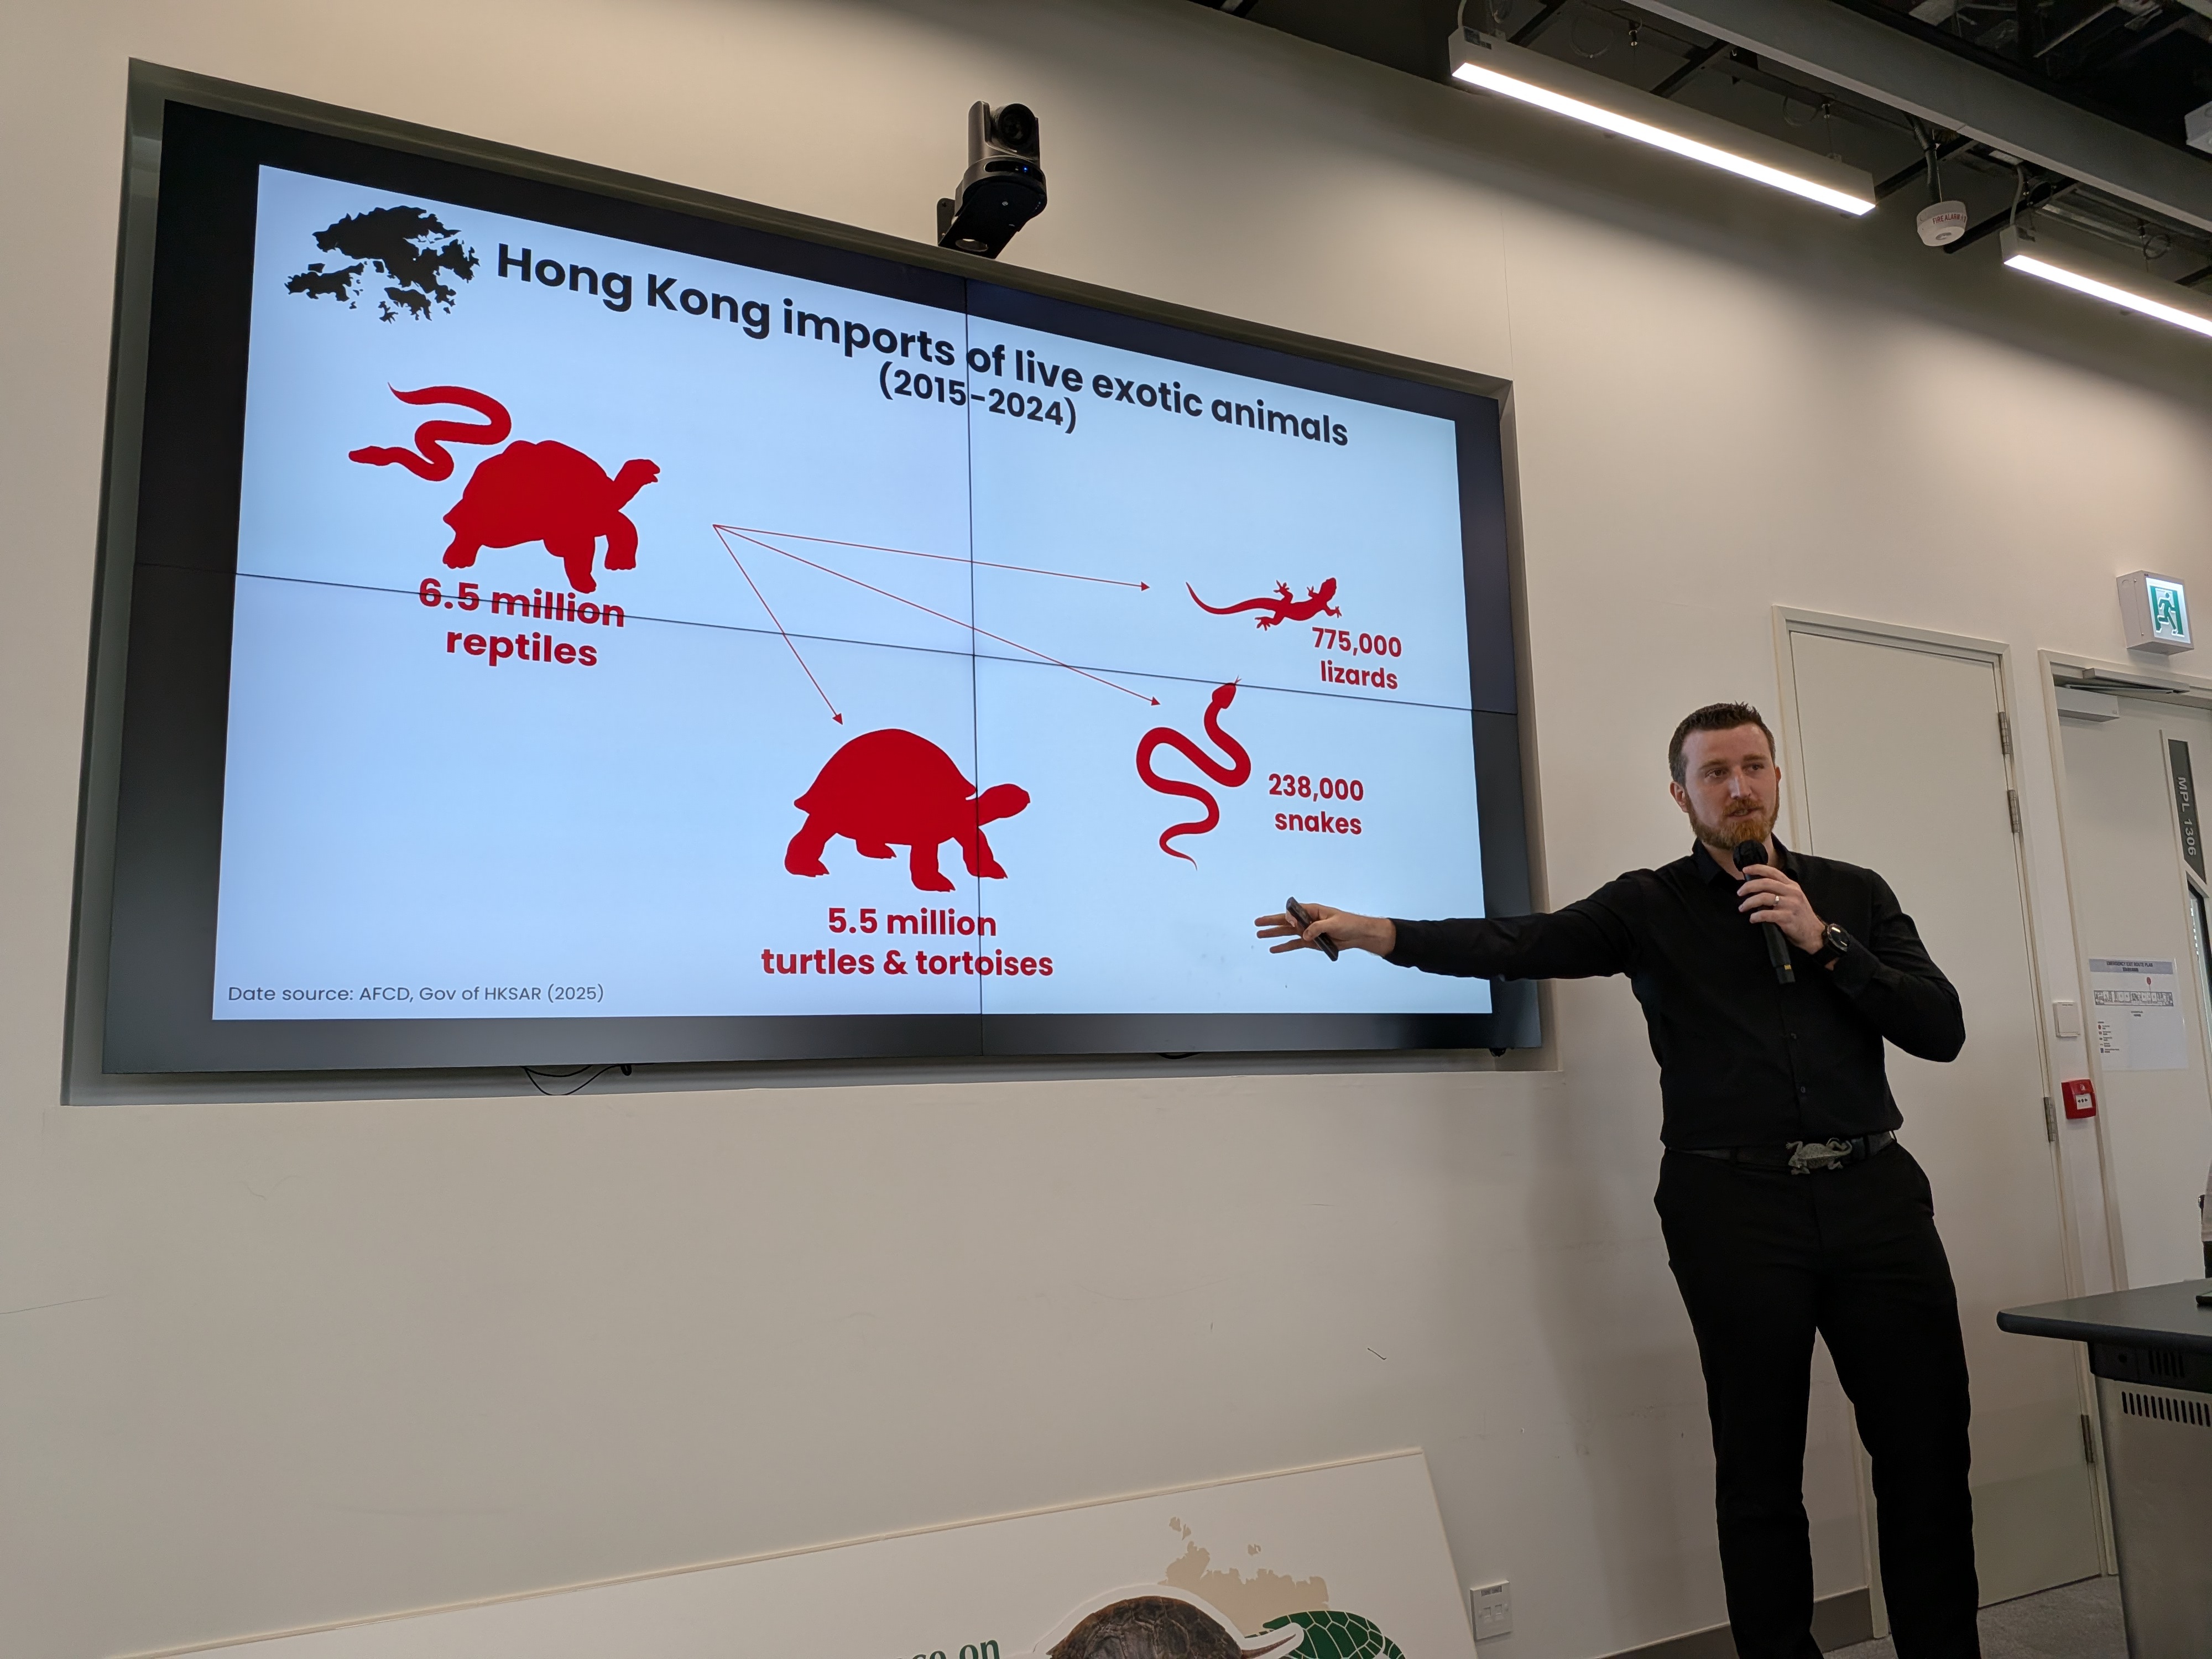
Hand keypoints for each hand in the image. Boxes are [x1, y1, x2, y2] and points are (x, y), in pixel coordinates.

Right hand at [1254, 904, 1396, 956]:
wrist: (1358, 935)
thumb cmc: (1349, 923)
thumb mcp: (1334, 923)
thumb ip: (1318, 928)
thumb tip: (1305, 935)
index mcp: (1313, 910)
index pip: (1295, 911)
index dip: (1290, 917)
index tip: (1292, 923)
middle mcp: (1307, 920)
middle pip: (1286, 920)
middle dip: (1271, 921)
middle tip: (1257, 922)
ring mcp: (1308, 931)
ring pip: (1287, 933)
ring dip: (1274, 934)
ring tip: (1260, 934)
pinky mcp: (1311, 942)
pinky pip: (1294, 944)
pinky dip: (1284, 947)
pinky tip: (1274, 949)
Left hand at [1736, 863, 1825, 953]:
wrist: (1814, 934)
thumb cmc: (1800, 916)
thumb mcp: (1793, 898)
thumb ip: (1779, 890)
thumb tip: (1756, 886)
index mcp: (1792, 886)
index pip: (1773, 872)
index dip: (1757, 869)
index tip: (1745, 870)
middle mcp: (1792, 892)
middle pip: (1765, 883)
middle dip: (1749, 886)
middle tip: (1739, 892)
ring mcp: (1791, 905)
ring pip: (1764, 897)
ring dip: (1749, 902)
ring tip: (1742, 908)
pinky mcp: (1788, 918)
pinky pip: (1767, 914)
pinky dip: (1756, 916)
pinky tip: (1752, 919)